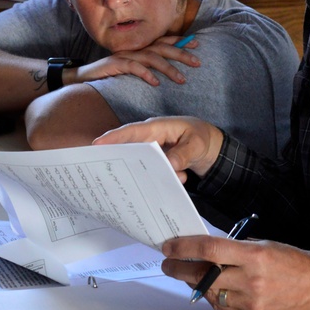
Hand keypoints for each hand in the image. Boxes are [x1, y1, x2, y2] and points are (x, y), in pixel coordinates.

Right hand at [72, 36, 199, 87]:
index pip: (162, 41)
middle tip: (197, 62)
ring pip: (151, 57)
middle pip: (161, 48)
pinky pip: (134, 67)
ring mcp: (125, 55)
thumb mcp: (131, 69)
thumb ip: (147, 66)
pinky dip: (146, 74)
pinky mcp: (116, 64)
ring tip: (181, 79)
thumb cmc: (110, 74)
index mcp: (140, 48)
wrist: (84, 76)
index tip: (196, 44)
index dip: (179, 41)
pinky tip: (156, 83)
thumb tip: (166, 71)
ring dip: (168, 67)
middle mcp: (135, 48)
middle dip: (181, 54)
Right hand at [93, 116, 222, 180]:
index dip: (113, 137)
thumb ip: (182, 154)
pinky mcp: (157, 161)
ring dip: (148, 174)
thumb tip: (168, 165)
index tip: (97, 144)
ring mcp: (152, 150)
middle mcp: (150, 138)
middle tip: (108, 173)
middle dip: (119, 160)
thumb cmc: (201, 138)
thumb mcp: (196, 144)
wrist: (212, 147)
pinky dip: (161, 178)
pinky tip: (176, 181)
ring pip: (140, 163)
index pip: (131, 131)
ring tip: (155, 182)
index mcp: (157, 127)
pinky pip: (151, 171)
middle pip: (128, 148)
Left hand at [161, 235, 309, 309]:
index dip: (185, 247)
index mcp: (254, 256)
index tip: (169, 247)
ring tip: (192, 273)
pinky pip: (220, 307)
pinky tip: (213, 287)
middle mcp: (251, 281)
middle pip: (203, 275)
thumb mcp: (260, 245)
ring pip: (208, 293)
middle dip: (180, 268)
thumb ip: (231, 248)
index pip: (211, 249)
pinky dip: (212, 296)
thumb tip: (200, 249)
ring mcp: (250, 303)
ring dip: (196, 282)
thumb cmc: (288, 260)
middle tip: (169, 262)